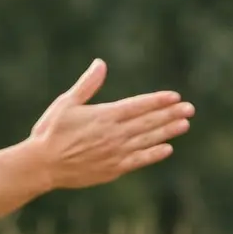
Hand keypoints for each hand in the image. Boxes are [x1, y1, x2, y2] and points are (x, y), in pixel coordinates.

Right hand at [28, 59, 193, 189]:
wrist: (42, 165)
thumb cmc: (51, 131)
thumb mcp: (66, 102)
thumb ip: (87, 85)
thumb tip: (101, 64)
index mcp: (104, 115)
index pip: (138, 106)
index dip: (158, 101)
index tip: (175, 97)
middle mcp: (114, 134)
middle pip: (148, 122)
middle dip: (171, 114)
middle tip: (190, 109)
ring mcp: (116, 153)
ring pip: (148, 140)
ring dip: (168, 132)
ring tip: (184, 124)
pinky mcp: (113, 169)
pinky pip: (139, 160)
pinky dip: (154, 154)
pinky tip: (167, 148)